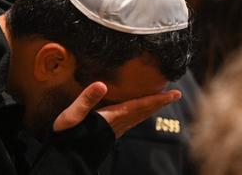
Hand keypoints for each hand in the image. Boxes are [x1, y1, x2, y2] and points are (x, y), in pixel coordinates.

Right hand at [53, 82, 180, 137]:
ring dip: (151, 108)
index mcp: (112, 117)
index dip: (157, 99)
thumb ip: (87, 99)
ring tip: (160, 101)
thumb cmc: (68, 135)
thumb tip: (101, 84)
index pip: (140, 106)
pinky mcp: (110, 133)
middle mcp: (118, 124)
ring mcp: (115, 130)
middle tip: (175, 95)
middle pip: (144, 112)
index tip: (174, 94)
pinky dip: (140, 113)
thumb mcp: (73, 115)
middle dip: (159, 103)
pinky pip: (131, 121)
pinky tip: (137, 112)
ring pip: (139, 118)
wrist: (67, 157)